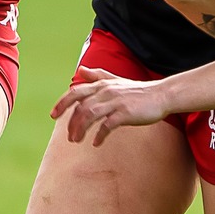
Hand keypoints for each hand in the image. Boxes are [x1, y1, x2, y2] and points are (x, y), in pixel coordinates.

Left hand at [51, 67, 170, 145]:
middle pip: (80, 107)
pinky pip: (107, 126)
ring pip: (90, 115)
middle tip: (70, 137)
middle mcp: (106, 91)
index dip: (62, 104)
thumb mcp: (115, 80)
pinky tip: (96, 143)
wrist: (161, 95)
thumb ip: (97, 76)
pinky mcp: (125, 113)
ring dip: (81, 130)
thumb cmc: (138, 90)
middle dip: (71, 123)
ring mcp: (116, 102)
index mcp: (102, 84)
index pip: (75, 93)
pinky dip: (99, 135)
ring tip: (77, 141)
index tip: (53, 115)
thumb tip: (80, 70)